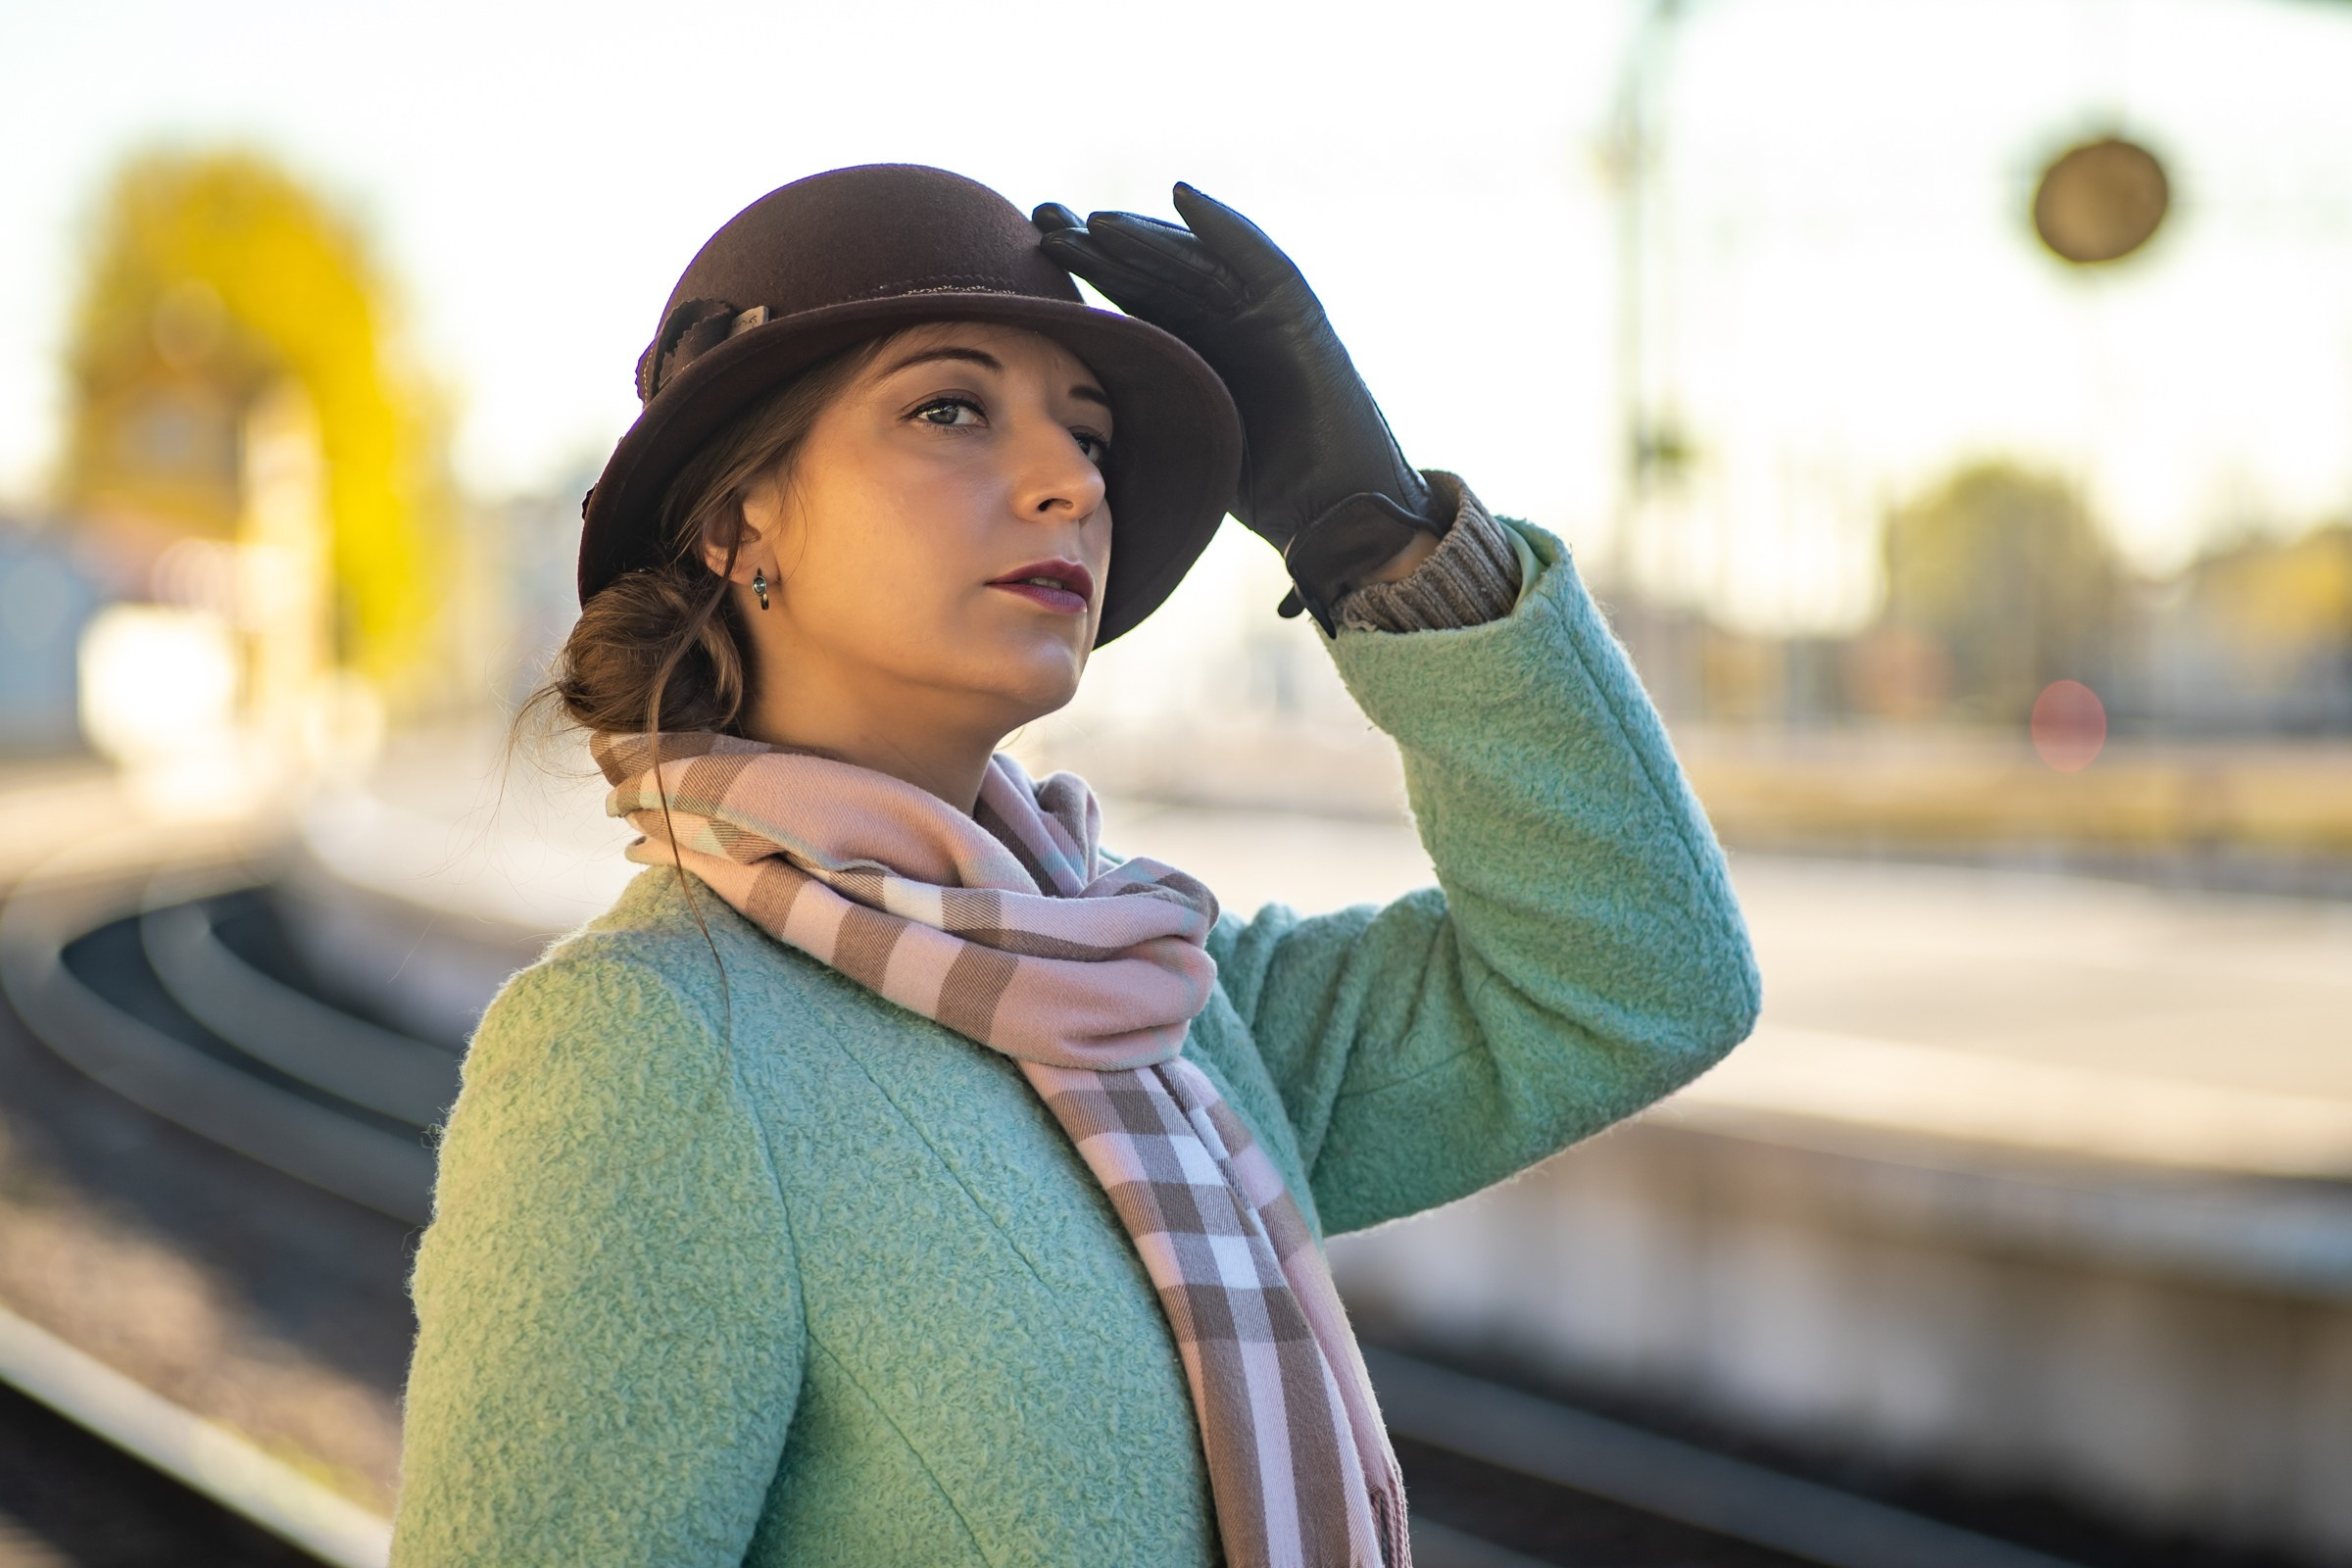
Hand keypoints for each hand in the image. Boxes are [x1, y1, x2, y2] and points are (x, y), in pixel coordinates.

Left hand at [1035, 185, 1442, 630]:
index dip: (1089, 273)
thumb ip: (1150, 424)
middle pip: (1157, 271)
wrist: (1340, 516)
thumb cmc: (1274, 499)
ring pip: (1197, 262)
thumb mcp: (1189, 447)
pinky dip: (1223, 227)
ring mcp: (1265, 315)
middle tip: (1044, 217)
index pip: (1136, 299)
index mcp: (1199, 351)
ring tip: (1094, 219)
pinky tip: (1181, 197)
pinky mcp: (1299, 315)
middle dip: (1102, 243)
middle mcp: (1230, 324)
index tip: (1034, 253)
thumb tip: (1076, 440)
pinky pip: (1259, 260)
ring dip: (1146, 235)